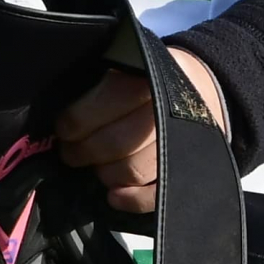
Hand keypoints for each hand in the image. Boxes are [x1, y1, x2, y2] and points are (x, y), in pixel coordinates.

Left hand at [55, 50, 228, 217]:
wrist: (201, 85)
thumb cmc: (147, 77)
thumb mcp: (126, 64)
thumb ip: (101, 83)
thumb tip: (64, 117)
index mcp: (148, 79)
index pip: (107, 101)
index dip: (75, 121)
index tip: (62, 129)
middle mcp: (165, 112)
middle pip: (116, 142)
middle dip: (83, 152)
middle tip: (70, 153)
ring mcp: (182, 144)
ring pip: (133, 171)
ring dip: (105, 174)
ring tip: (95, 167)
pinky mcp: (191, 169)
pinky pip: (157, 194)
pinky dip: (132, 200)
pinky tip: (113, 196)